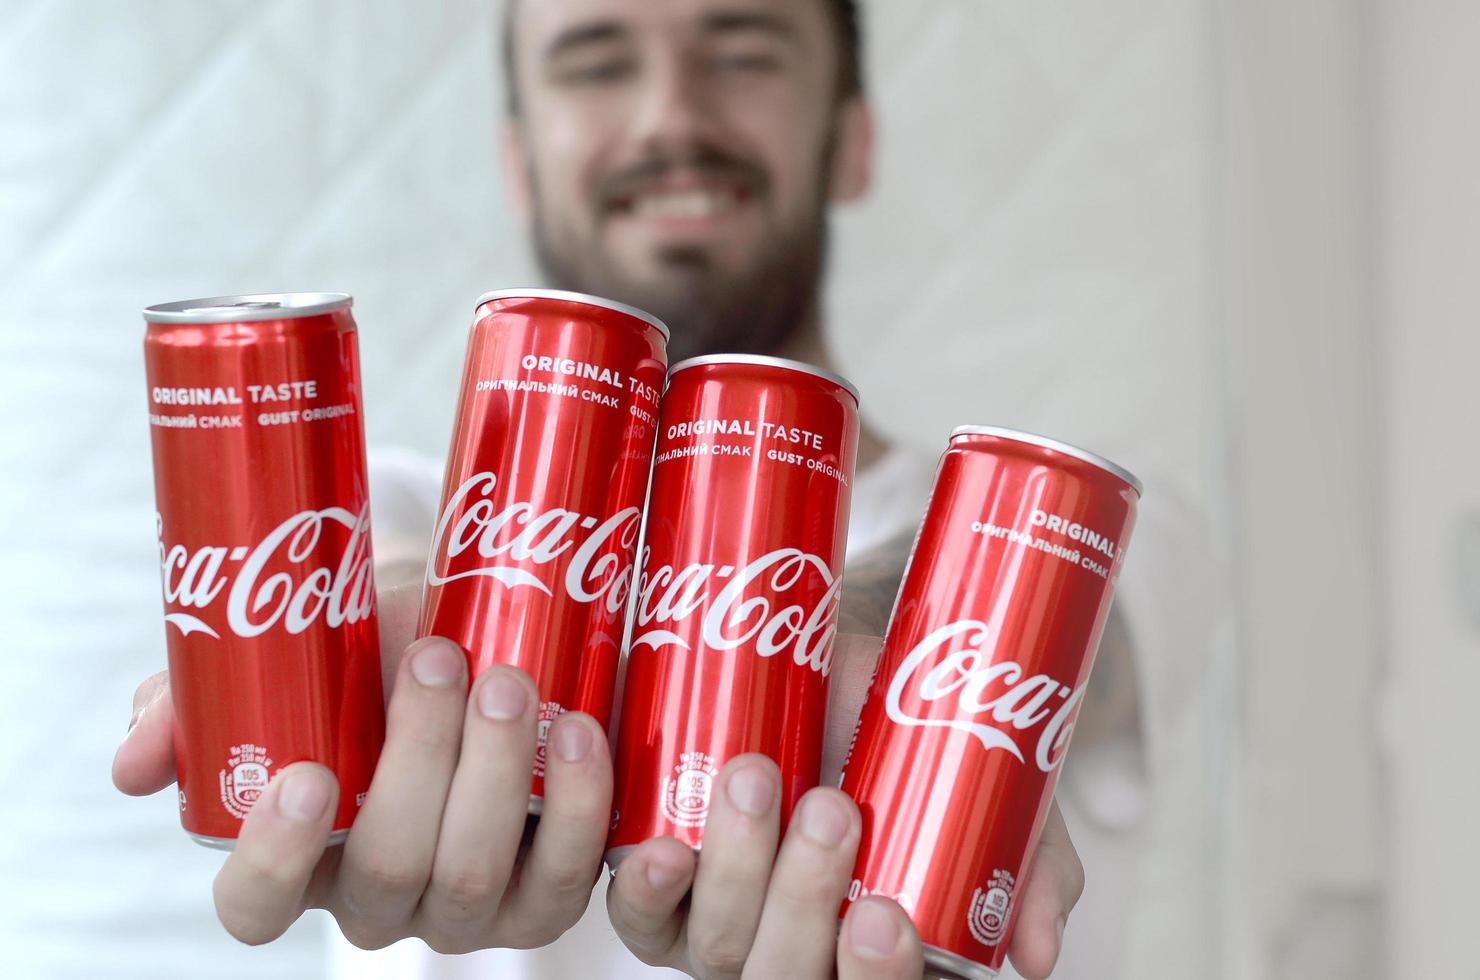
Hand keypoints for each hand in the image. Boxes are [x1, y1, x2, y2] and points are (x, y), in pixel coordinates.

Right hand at [111, 583, 613, 952]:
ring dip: (498, 775)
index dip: (274, 861)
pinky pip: (567, 879)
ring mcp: (466, 905)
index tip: (307, 775)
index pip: (256, 905)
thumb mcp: (277, 662)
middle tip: (439, 662)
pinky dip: (583, 805)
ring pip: (476, 879)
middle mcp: (382, 898)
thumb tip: (132, 763)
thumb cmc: (361, 656)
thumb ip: (190, 704)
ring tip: (509, 682)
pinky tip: (579, 729)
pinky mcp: (547, 889)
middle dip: (419, 766)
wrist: (466, 631)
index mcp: (298, 857)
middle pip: (390, 874)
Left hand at [605, 634, 1084, 979]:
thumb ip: (1034, 873)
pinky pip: (641, 919)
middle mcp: (794, 958)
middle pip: (783, 978)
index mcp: (873, 958)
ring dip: (735, 870)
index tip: (885, 913)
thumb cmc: (925, 749)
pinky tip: (664, 848)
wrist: (856, 672)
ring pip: (716, 946)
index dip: (876, 978)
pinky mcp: (662, 890)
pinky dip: (649, 888)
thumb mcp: (1000, 802)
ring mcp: (723, 931)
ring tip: (757, 777)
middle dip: (800, 906)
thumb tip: (1040, 955)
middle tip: (831, 811)